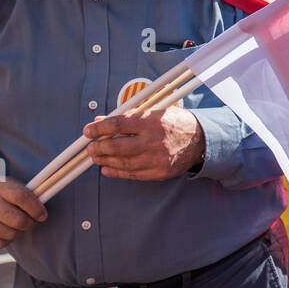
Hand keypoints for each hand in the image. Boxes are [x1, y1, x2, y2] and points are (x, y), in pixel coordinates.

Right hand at [0, 175, 47, 249]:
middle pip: (17, 220)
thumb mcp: (13, 187)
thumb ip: (29, 196)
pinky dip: (6, 240)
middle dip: (30, 224)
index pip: (22, 197)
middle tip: (31, 222)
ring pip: (10, 234)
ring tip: (14, 225)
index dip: (36, 209)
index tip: (42, 215)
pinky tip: (2, 231)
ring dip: (18, 232)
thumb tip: (44, 213)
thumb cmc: (1, 195)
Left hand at [84, 104, 204, 180]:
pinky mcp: (161, 172)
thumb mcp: (153, 112)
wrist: (200, 139)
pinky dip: (118, 173)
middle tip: (90, 148)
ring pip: (124, 163)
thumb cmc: (175, 122)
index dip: (99, 129)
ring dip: (106, 161)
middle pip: (118, 147)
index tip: (88, 131)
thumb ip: (127, 117)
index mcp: (153, 121)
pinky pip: (134, 175)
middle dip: (100, 148)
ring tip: (97, 158)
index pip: (119, 125)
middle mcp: (155, 141)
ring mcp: (158, 159)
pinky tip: (107, 169)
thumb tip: (101, 121)